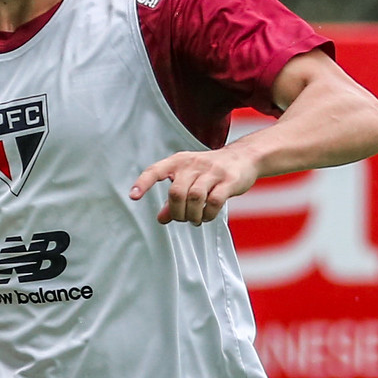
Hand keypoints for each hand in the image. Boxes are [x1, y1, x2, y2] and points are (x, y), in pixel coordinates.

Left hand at [129, 146, 258, 224]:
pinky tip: (206, 217)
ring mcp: (212, 171)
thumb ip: (174, 200)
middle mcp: (194, 164)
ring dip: (192, 215)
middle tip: (183, 219)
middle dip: (177, 212)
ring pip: (195, 198)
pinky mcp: (229, 181)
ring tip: (195, 220)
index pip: (156, 170)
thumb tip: (160, 219)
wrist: (244, 157)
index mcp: (179, 161)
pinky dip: (207, 214)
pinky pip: (214, 202)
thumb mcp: (189, 180)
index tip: (134, 197)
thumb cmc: (210, 172)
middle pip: (176, 193)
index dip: (143, 183)